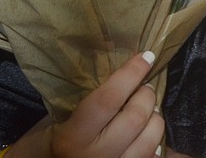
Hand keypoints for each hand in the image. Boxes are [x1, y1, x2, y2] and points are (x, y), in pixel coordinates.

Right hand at [8, 51, 163, 157]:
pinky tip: (151, 134)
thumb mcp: (59, 116)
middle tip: (144, 87)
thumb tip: (127, 70)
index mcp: (72, 137)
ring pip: (150, 140)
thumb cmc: (47, 140)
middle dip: (146, 96)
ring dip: (155, 119)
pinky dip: (158, 143)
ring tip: (148, 111)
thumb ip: (91, 98)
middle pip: (135, 118)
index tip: (146, 56)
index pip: (108, 99)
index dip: (130, 74)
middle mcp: (95, 157)